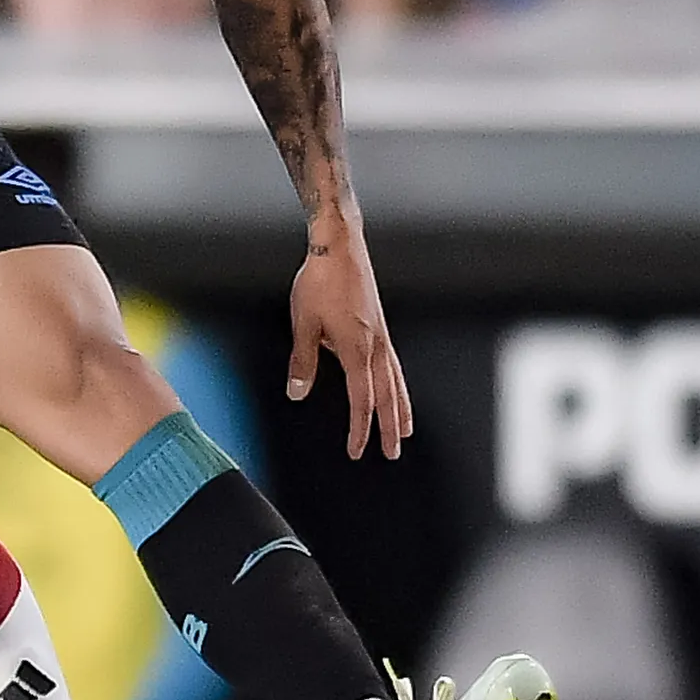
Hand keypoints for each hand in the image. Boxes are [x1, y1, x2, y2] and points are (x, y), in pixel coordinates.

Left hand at [288, 222, 408, 459]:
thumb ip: (302, 361)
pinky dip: (396, 383)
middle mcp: (375, 346)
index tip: (357, 451)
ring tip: (403, 429)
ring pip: (395, 380)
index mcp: (356, 349)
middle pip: (386, 396)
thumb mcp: (303, 322)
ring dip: (399, 407)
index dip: (359, 429)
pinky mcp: (379, 326)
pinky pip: (392, 363)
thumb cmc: (319, 282)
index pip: (361, 400)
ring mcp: (381, 335)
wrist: (339, 246)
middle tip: (393, 453)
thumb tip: (296, 393)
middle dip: (388, 427)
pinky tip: (392, 387)